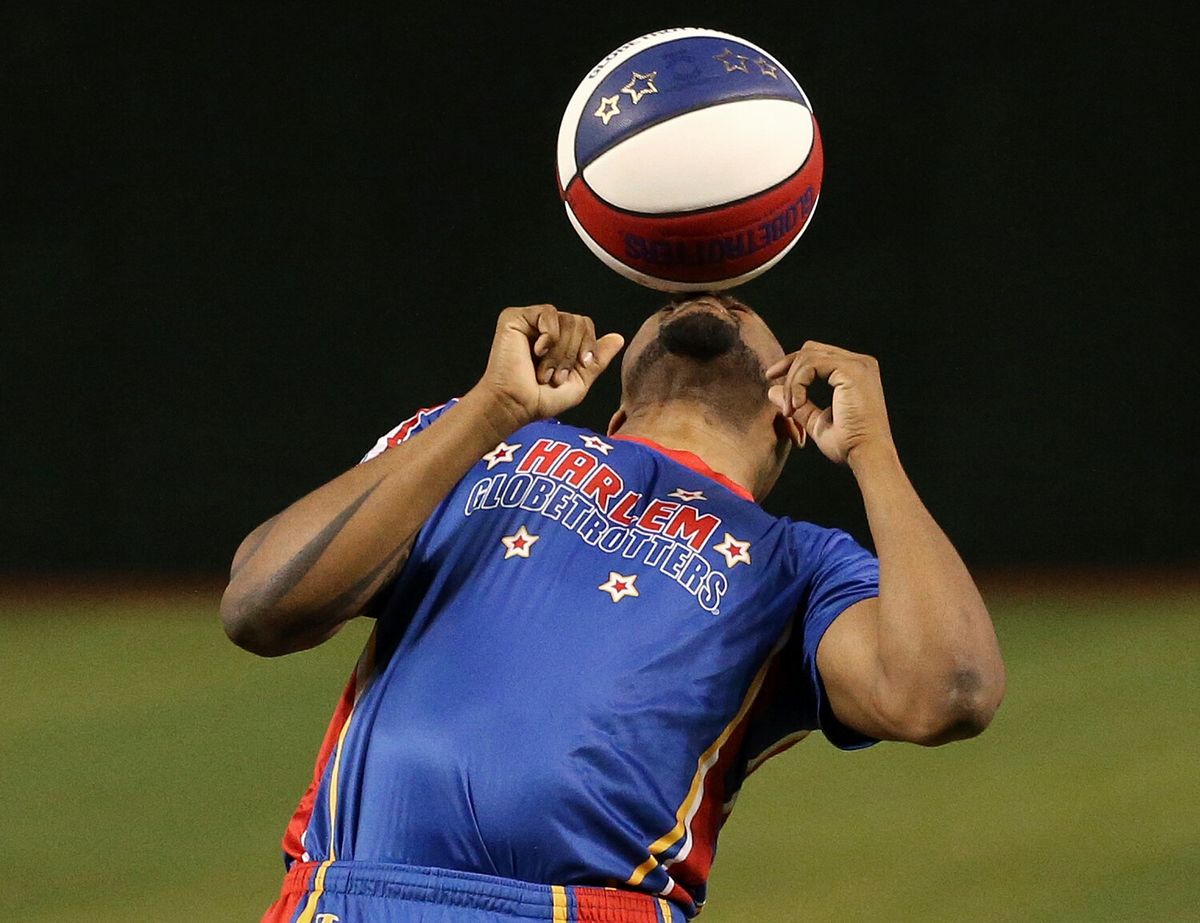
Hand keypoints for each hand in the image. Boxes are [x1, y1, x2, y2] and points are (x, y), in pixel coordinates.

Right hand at [474, 304, 624, 426]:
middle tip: (555, 375)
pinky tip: (537, 352)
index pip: (586, 327)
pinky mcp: (515, 317)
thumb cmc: (541, 399)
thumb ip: (598, 360)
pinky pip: (549, 313)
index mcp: (559, 341)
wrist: (516, 405)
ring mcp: (530, 322)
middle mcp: (545, 329)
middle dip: (572, 353)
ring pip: (567, 319)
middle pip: (580, 322)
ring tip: (544, 370)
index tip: (578, 369)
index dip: (588, 347)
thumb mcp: (580, 382)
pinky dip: (549, 337)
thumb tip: (619, 337)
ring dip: (560, 351)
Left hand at [767, 341, 894, 465]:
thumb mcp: (817, 422)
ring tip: (791, 409)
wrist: (867, 456)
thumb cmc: (849, 445)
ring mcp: (858, 364)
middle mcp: (860, 363)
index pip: (817, 355)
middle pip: (811, 349)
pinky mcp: (852, 370)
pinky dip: (798, 383)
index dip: (792, 364)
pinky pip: (811, 365)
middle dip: (788, 366)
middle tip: (770, 381)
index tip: (771, 377)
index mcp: (856, 372)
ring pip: (808, 357)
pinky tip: (796, 405)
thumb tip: (773, 390)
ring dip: (792, 382)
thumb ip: (799, 405)